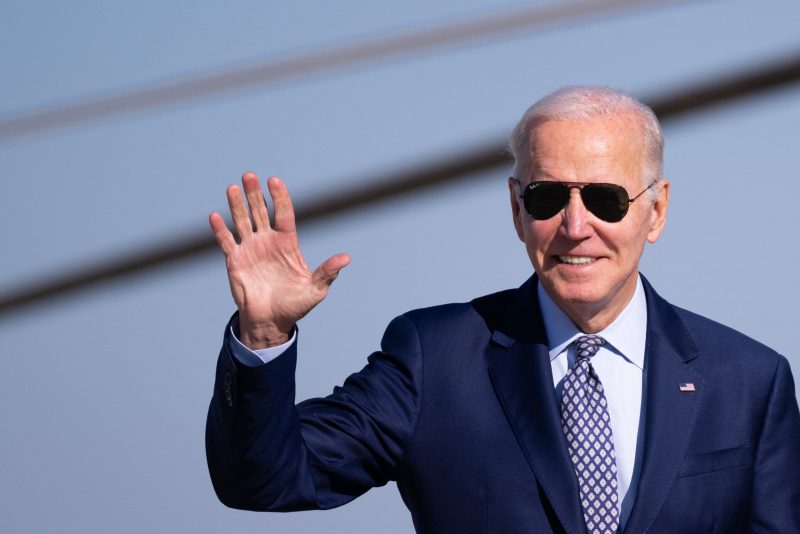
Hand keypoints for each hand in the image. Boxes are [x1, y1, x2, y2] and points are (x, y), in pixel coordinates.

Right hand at [209, 172, 349, 348]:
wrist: (271, 322)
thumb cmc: (295, 305)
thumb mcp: (316, 290)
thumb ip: (328, 272)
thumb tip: (346, 258)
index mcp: (287, 243)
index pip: (283, 214)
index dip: (279, 197)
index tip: (274, 181)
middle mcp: (267, 241)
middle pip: (260, 211)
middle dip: (255, 194)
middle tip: (249, 175)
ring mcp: (250, 249)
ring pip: (242, 221)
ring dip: (236, 205)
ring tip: (233, 187)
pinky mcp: (234, 260)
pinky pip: (226, 241)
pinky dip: (220, 229)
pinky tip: (215, 216)